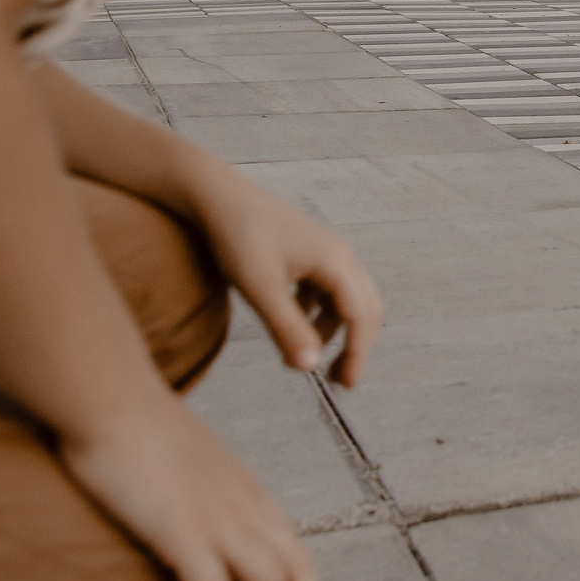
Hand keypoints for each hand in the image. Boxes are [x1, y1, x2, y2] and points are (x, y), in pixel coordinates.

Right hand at [62, 391, 322, 580]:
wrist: (108, 396)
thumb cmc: (131, 420)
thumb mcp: (180, 453)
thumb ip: (194, 481)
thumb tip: (182, 500)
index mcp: (244, 486)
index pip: (291, 541)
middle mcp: (242, 503)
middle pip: (295, 565)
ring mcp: (217, 517)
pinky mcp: (182, 531)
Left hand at [189, 171, 384, 387]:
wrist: (213, 193)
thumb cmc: (236, 235)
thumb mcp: (259, 287)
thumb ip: (287, 328)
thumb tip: (310, 367)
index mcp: (337, 262)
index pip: (362, 317)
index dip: (357, 355)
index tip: (345, 387)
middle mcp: (340, 254)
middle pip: (366, 308)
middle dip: (356, 346)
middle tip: (338, 381)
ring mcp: (325, 251)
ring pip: (347, 299)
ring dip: (334, 332)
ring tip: (304, 356)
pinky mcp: (308, 251)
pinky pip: (327, 289)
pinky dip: (318, 314)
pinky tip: (291, 324)